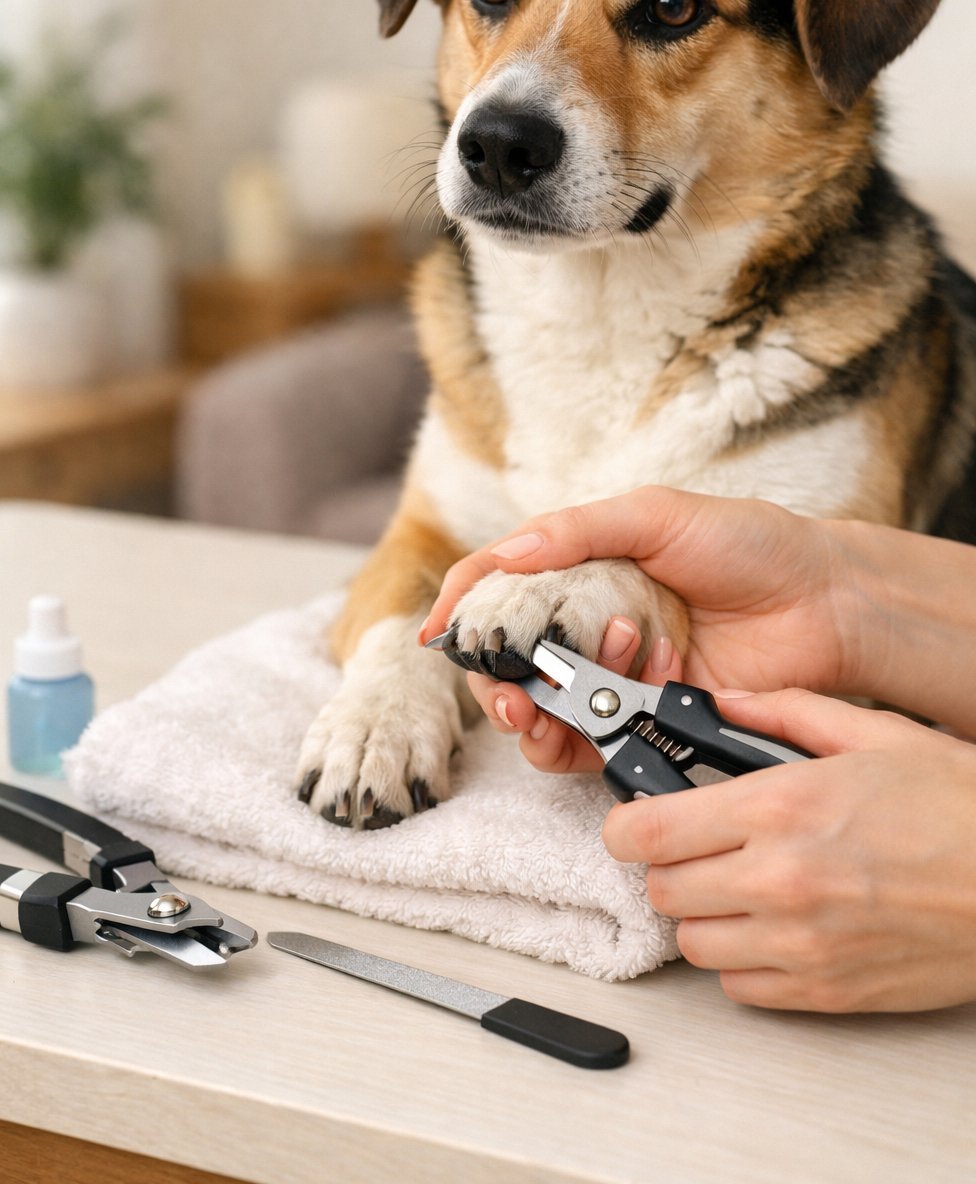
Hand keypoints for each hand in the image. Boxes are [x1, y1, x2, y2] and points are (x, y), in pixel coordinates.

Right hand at [424, 487, 856, 772]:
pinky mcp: (650, 723)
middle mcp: (589, 627)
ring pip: (544, 716)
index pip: (499, 589)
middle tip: (505, 693)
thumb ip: (579, 530)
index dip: (459, 610)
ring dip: (531, 717)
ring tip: (544, 707)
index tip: (435, 633)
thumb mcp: (658, 515)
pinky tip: (599, 715)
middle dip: (492, 684)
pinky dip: (582, 741)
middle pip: (509, 665)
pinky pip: (594, 749)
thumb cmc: (750, 544)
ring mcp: (618, 680)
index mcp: (582, 570)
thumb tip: (507, 555)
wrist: (827, 603)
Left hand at [604, 688, 975, 1011]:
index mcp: (780, 807)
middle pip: (662, 889)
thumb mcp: (872, 732)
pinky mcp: (826, 991)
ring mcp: (800, 943)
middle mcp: (778, 880)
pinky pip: (740, 987)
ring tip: (739, 886)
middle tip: (699, 845)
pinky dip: (742, 960)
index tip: (632, 822)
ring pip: (693, 943)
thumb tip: (719, 701)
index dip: (625, 827)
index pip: (648, 832)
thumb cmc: (958, 807)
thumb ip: (781, 710)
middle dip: (668, 865)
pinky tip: (773, 926)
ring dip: (703, 914)